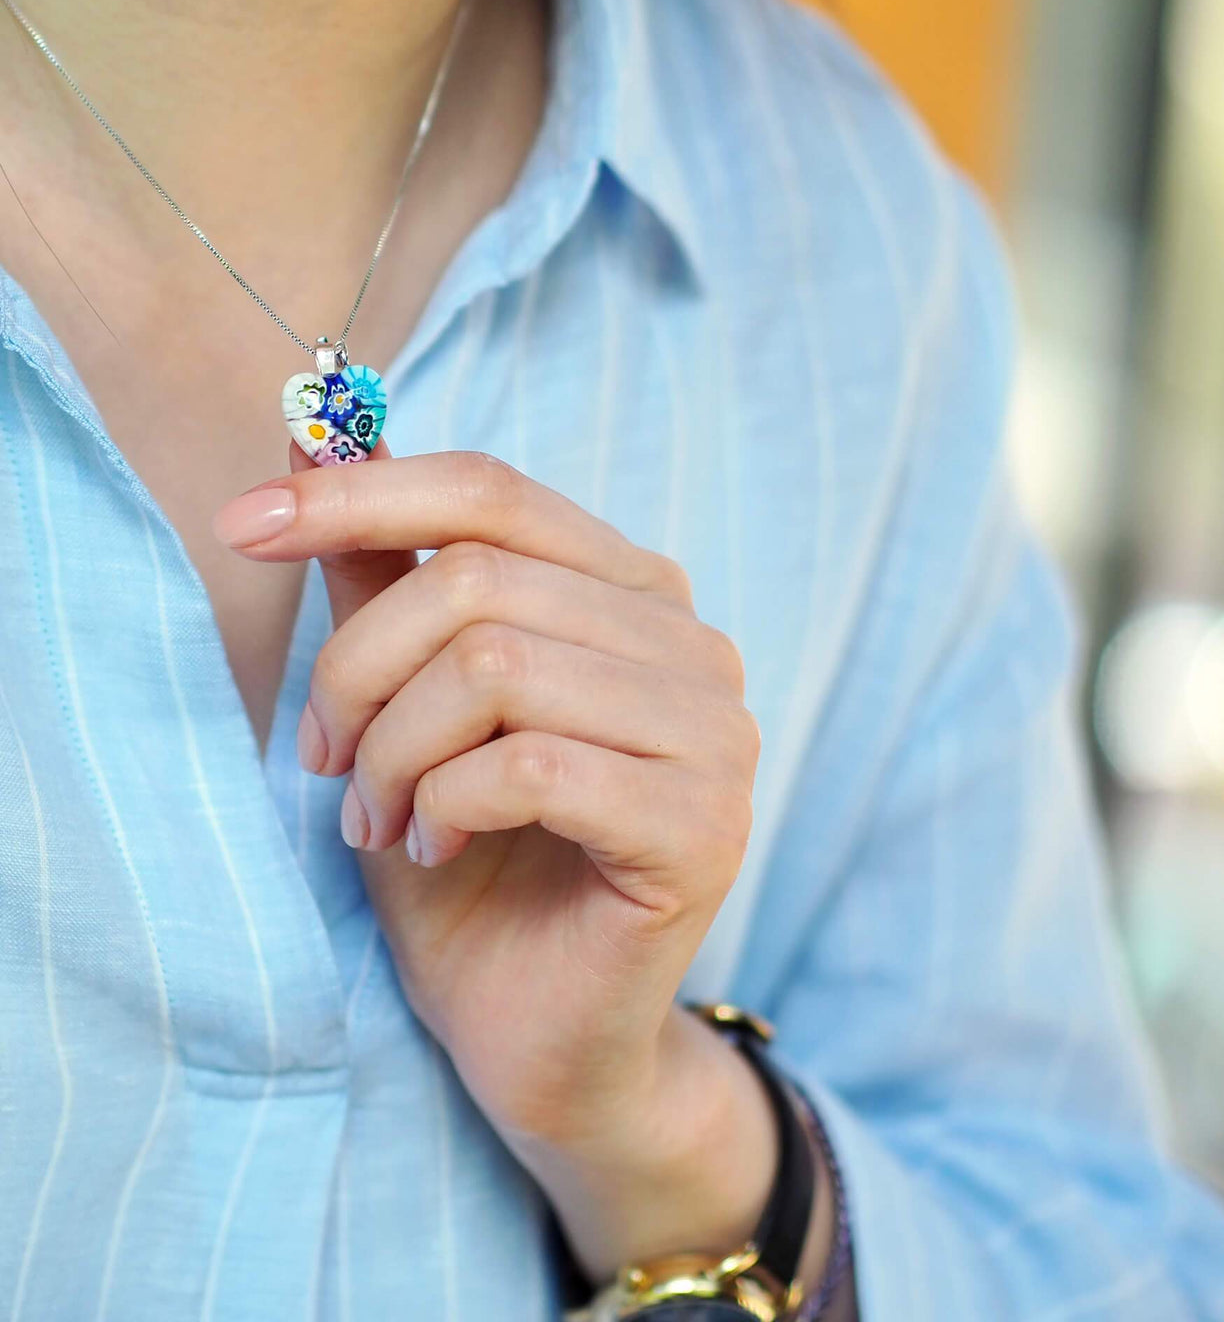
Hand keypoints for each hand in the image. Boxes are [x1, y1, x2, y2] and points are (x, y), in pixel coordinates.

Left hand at [212, 445, 793, 1281]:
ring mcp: (717, 735)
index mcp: (636, 593)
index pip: (496, 493)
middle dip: (359, 670)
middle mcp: (695, 645)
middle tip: (323, 758)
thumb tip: (312, 451)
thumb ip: (382, 586)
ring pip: (498, 668)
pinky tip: (437, 850)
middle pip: (479, 581)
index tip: (243, 528)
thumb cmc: (473, 866)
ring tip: (379, 817)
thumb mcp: (406, 709)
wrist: (541, 1036)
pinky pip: (531, 767)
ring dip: (396, 751)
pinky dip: (445, 807)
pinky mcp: (705, 826)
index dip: (361, 494)